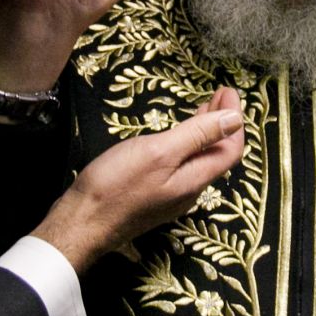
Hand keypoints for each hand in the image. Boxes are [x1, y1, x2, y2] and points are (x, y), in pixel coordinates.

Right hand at [30, 87, 244, 271]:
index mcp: (195, 180)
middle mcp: (189, 190)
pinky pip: (182, 166)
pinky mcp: (153, 196)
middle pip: (216, 154)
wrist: (79, 223)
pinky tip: (176, 136)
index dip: (234, 120)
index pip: (231, 149)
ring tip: (205, 108)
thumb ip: (198, 136)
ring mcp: (170, 196)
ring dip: (205, 132)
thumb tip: (236, 121)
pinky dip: (187, 144)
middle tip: (221, 95)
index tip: (228, 92)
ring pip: (198, 160)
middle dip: (222, 123)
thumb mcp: (160, 152)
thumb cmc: (116, 185)